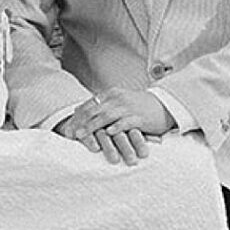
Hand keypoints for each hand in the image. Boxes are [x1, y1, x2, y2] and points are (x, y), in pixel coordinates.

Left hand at [56, 89, 172, 164]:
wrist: (163, 106)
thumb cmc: (137, 107)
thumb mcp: (117, 103)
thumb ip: (100, 106)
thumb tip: (78, 111)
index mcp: (111, 94)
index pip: (89, 105)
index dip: (77, 117)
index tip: (67, 128)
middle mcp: (118, 99)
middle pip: (95, 110)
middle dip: (80, 123)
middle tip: (69, 134)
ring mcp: (128, 107)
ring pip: (107, 116)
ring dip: (92, 126)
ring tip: (82, 135)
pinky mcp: (139, 117)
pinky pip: (126, 122)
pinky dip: (116, 127)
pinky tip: (108, 132)